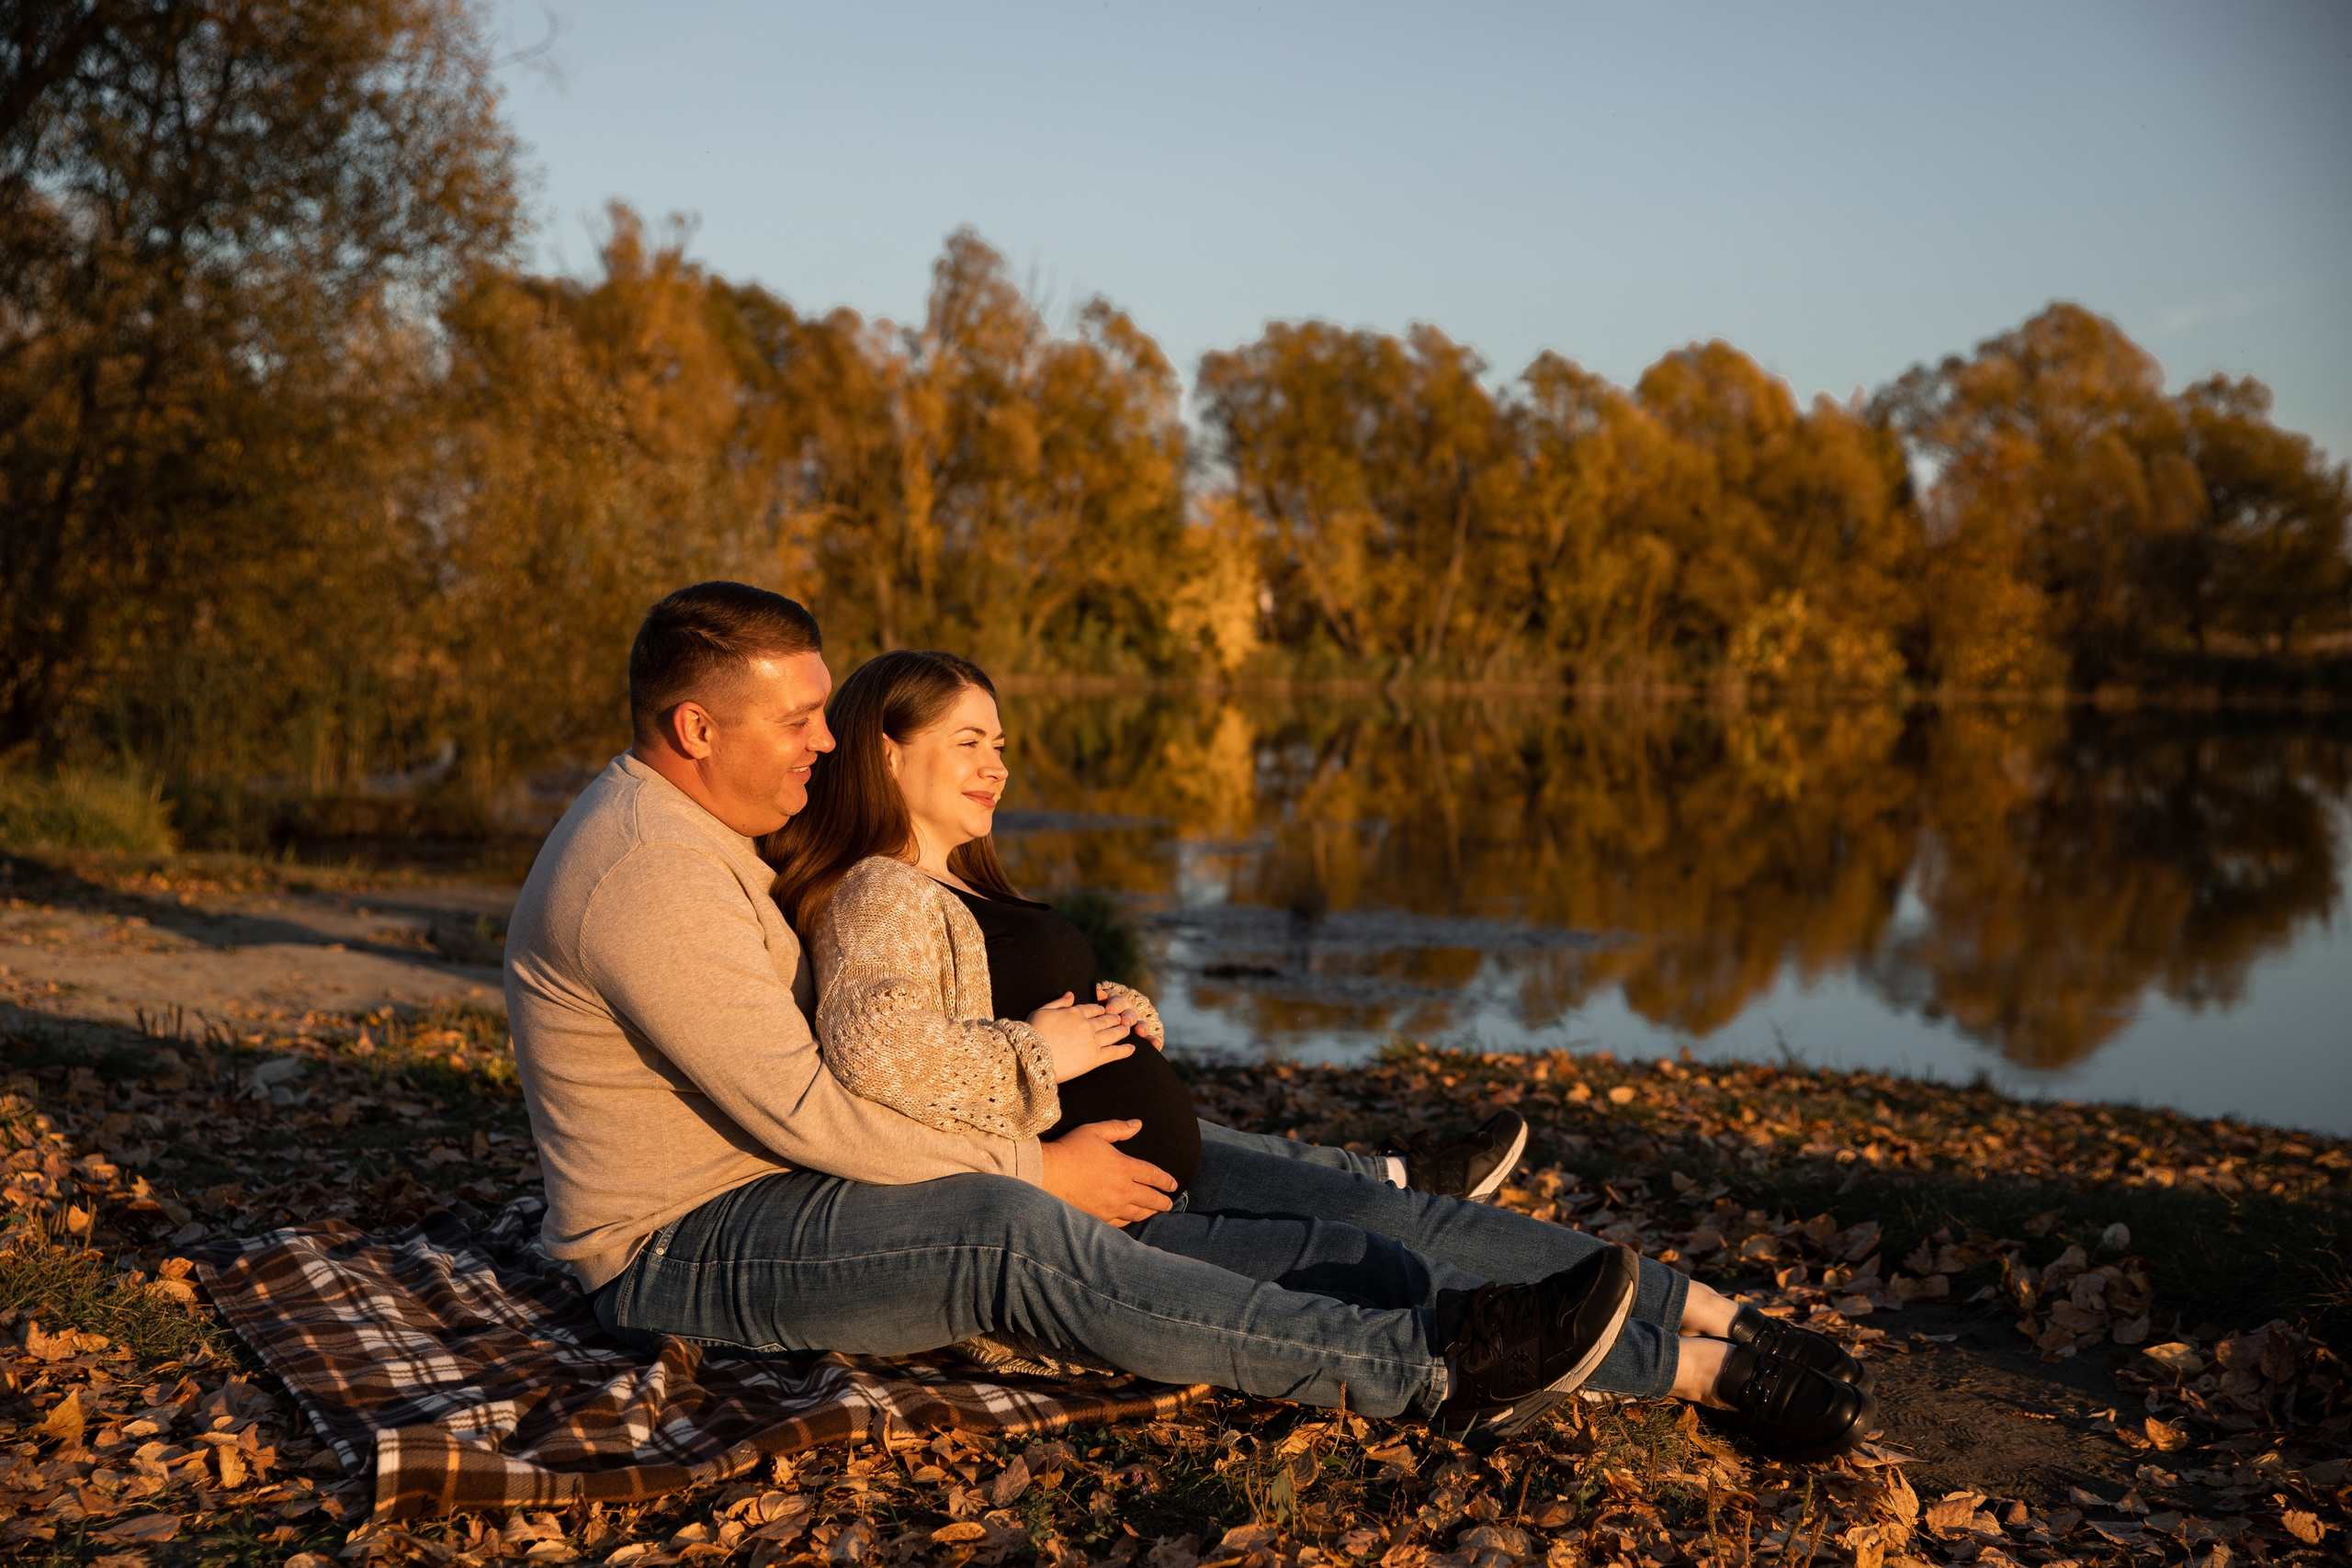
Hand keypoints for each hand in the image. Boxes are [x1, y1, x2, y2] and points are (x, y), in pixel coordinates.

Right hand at [1029, 992, 1134, 1082]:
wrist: (1032, 1056)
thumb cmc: (1032, 1033)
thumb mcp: (1042, 1011)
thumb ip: (1058, 1002)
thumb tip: (1071, 994)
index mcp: (1075, 1012)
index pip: (1093, 1008)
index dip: (1101, 1009)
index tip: (1106, 1010)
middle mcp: (1087, 1024)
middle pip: (1106, 1019)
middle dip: (1115, 1018)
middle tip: (1122, 1019)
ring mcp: (1093, 1041)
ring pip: (1113, 1033)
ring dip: (1122, 1030)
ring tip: (1128, 1029)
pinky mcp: (1095, 1058)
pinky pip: (1114, 1053)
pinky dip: (1125, 1050)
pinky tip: (1132, 1049)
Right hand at [1039, 1120, 1176, 1224]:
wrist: (1047, 1175)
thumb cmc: (1070, 1150)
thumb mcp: (1095, 1131)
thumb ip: (1118, 1128)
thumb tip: (1138, 1124)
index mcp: (1124, 1167)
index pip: (1153, 1175)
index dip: (1165, 1181)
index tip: (1173, 1185)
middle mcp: (1122, 1189)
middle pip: (1150, 1198)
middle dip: (1162, 1201)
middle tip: (1169, 1203)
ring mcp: (1111, 1206)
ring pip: (1137, 1213)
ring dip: (1150, 1212)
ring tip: (1155, 1212)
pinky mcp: (1099, 1217)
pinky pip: (1121, 1222)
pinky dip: (1130, 1220)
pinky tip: (1132, 1219)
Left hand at [1095, 983, 1163, 1048]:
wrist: (1114, 1012)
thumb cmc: (1102, 1008)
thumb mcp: (1100, 1001)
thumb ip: (1099, 998)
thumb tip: (1099, 993)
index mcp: (1117, 1002)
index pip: (1116, 1002)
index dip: (1113, 1006)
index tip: (1109, 1010)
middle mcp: (1129, 1010)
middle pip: (1129, 1013)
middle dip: (1127, 1017)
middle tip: (1124, 1021)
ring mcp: (1137, 1021)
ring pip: (1141, 1024)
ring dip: (1142, 1027)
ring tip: (1140, 1031)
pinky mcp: (1143, 1032)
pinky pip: (1149, 1037)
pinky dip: (1152, 1041)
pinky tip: (1156, 1045)